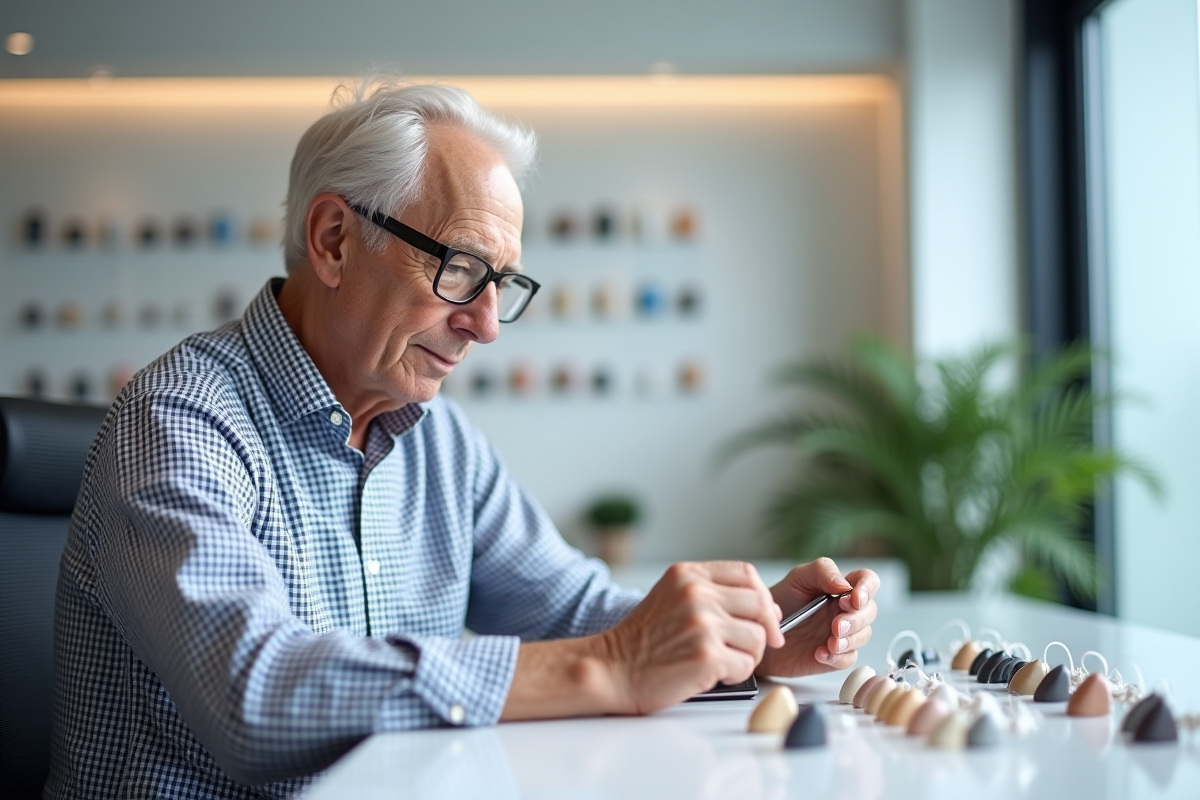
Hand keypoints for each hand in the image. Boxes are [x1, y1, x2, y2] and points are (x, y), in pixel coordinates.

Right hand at [598, 561, 783, 714]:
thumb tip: (767, 607)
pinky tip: (713, 675)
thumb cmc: (642, 640)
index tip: (764, 617)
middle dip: (763, 629)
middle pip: (760, 604)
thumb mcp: (670, 596)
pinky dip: (735, 675)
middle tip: (750, 647)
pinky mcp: (706, 656)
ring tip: (722, 662)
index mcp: (688, 575)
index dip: (763, 597)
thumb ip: (710, 593)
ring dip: (747, 656)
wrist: (611, 668)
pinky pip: (745, 666)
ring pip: (757, 638)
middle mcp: (696, 594)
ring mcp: (702, 624)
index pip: (746, 574)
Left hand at [757, 558, 878, 676]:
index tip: (854, 599)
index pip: (867, 581)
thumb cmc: (780, 601)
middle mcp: (844, 610)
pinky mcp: (833, 656)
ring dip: (850, 640)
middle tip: (836, 625)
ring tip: (830, 642)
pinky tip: (820, 654)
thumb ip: (821, 572)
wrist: (760, 630)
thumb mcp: (797, 579)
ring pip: (863, 636)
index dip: (867, 589)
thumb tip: (845, 585)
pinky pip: (847, 659)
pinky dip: (837, 657)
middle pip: (869, 612)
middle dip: (856, 619)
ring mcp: (841, 633)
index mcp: (840, 588)